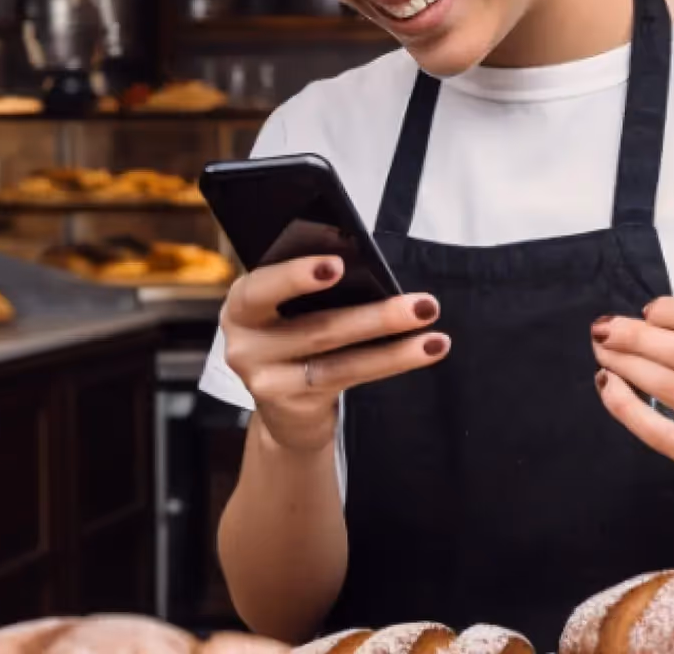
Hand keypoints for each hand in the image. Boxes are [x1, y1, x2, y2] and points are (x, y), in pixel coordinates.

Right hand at [220, 256, 448, 452]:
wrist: (284, 409)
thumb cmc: (296, 338)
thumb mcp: (291, 309)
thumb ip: (314, 290)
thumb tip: (372, 269)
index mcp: (243, 303)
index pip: (262, 287)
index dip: (297, 276)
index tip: (338, 264)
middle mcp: (245, 342)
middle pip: (315, 327)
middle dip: (374, 315)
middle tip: (422, 304)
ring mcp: (266, 380)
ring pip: (339, 359)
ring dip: (394, 343)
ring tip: (431, 324)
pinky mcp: (292, 405)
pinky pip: (348, 378)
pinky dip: (392, 360)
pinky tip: (426, 348)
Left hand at [591, 298, 673, 493]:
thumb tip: (653, 316)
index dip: (673, 312)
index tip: (645, 309)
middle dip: (637, 337)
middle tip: (603, 327)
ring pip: (673, 389)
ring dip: (628, 365)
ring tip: (603, 350)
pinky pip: (663, 434)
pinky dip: (628, 408)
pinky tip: (609, 386)